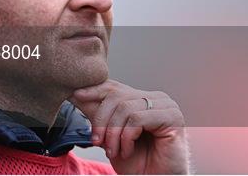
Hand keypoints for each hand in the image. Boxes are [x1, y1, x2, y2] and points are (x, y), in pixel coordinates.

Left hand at [68, 79, 189, 173]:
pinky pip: (137, 118)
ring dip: (113, 133)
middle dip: (101, 120)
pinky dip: (126, 137)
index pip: (114, 87)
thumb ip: (97, 113)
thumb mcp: (109, 134)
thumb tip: (77, 93)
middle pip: (116, 96)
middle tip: (96, 141)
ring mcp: (166, 105)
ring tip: (113, 151)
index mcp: (142, 98)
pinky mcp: (172, 117)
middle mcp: (155, 98)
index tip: (75, 95)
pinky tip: (127, 150)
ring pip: (125, 108)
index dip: (94, 90)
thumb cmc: (136, 162)